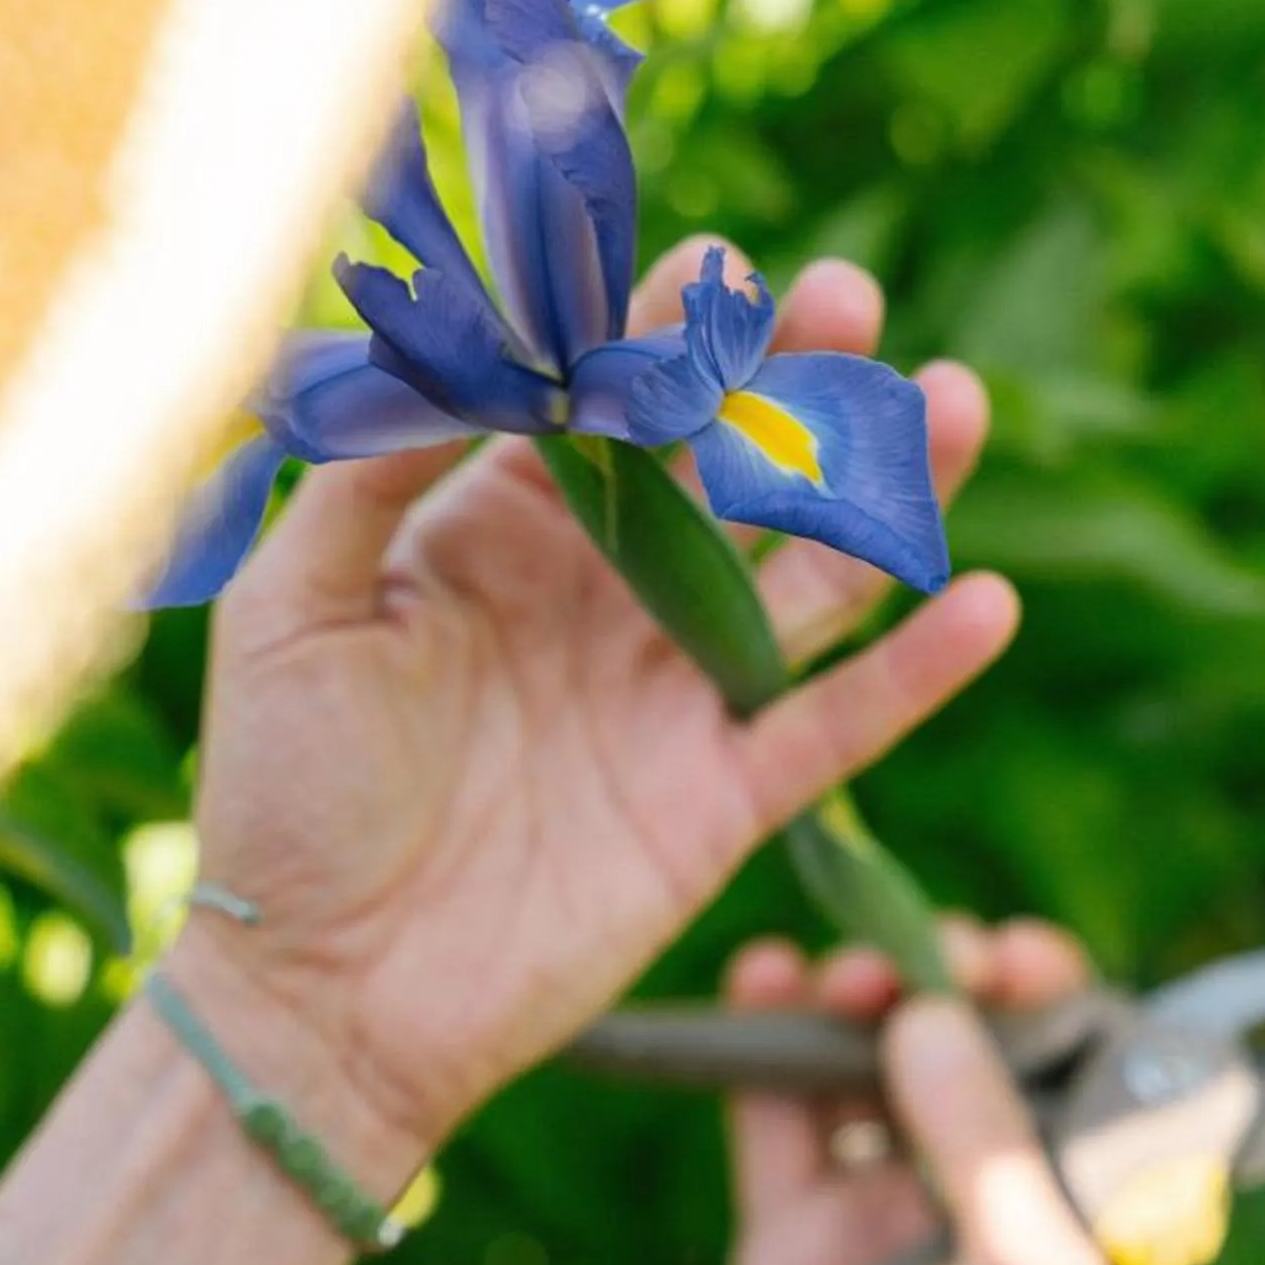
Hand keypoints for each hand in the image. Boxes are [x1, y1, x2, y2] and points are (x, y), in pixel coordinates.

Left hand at [175, 249, 1016, 1163]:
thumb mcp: (291, 611)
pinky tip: (984, 601)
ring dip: (883, 490)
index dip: (653, 334)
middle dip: (791, 376)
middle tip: (848, 301)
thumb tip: (446, 341)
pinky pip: (836, 723)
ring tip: (949, 402)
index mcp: (498, 532)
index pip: (598, 405)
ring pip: (807, 572)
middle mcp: (602, 596)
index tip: (709, 267)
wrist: (318, 998)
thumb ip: (363, 475)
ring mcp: (670, 695)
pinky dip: (915, 671)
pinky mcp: (719, 802)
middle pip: (724, 463)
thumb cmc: (280, 796)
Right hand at [680, 921, 1152, 1264]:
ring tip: (828, 972)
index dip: (1051, 992)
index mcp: (1088, 1208)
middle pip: (968, 1042)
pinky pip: (776, 1110)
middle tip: (910, 960)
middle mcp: (989, 1195)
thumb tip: (928, 1009)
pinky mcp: (790, 1228)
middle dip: (938, 979)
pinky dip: (762, 1041)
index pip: (1083, 1061)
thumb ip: (984, 1134)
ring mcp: (884, 1206)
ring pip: (868, 1061)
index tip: (1009, 956)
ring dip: (851, 997)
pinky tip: (757, 982)